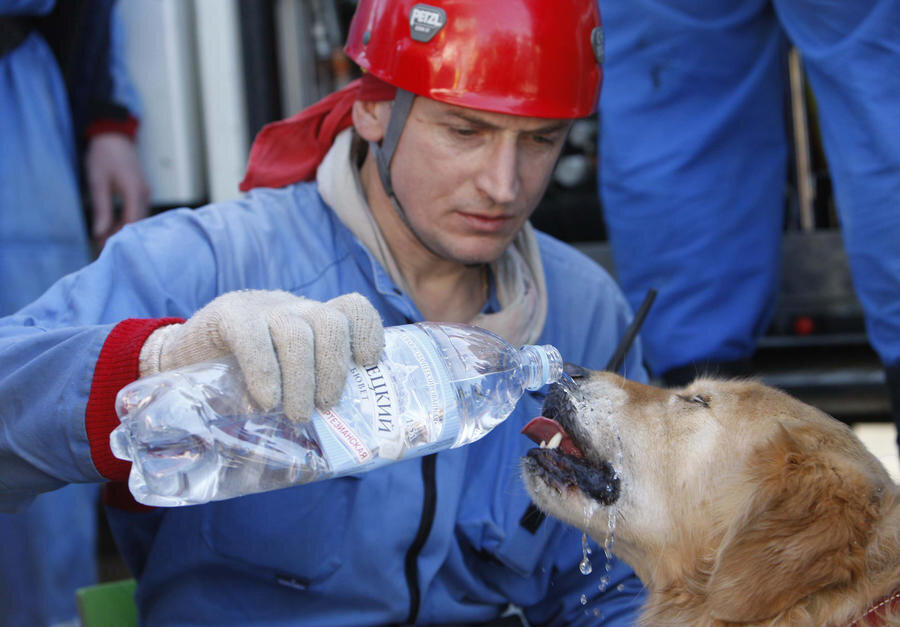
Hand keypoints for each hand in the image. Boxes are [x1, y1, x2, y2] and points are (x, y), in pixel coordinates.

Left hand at [84, 133, 150, 245]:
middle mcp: (145, 194)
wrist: (113, 135)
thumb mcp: (98, 183)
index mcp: (135, 192)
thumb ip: (101, 209)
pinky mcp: (142, 191)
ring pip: (139, 218)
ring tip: (106, 236)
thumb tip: (99, 232)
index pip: (131, 223)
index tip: (104, 246)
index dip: (118, 236)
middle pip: (137, 223)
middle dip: (121, 235)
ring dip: (124, 228)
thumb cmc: (104, 156)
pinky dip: (127, 220)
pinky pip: (138, 211)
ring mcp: (145, 192)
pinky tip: (114, 225)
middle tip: (102, 245)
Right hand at [139, 291, 384, 421]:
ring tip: (296, 415)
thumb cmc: (241, 377)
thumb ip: (306, 395)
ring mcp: (262, 308)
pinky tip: (266, 400)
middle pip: (330, 323)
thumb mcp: (281, 380)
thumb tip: (336, 446)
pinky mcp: (229, 314)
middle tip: (325, 407)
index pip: (353, 309)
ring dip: (302, 380)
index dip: (367, 332)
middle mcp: (294, 308)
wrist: (179, 359)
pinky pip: (254, 337)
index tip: (368, 364)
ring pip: (296, 334)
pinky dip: (265, 372)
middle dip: (333, 369)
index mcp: (314, 320)